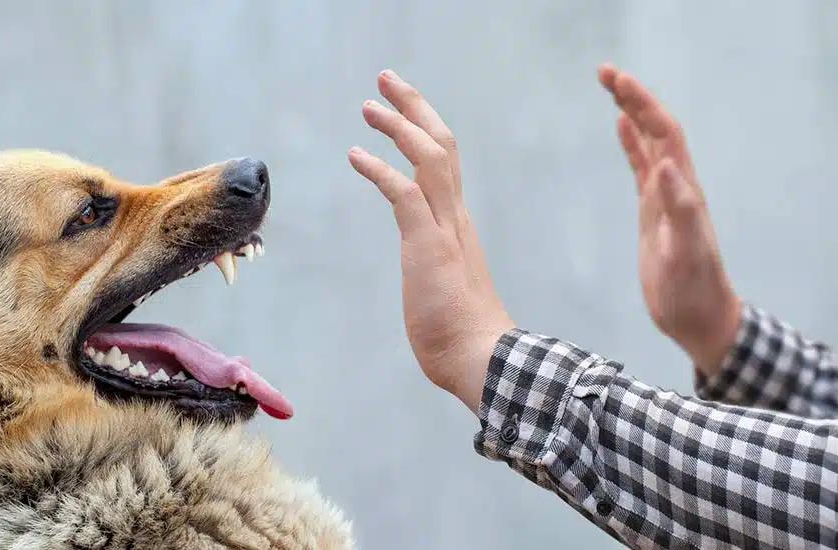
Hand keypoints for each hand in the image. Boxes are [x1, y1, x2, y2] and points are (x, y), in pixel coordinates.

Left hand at [348, 70, 513, 412]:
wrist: (482, 360)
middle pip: (441, 144)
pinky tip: (355, 154)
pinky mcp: (427, 246)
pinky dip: (379, 169)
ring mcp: (444, 230)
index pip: (445, 162)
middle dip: (414, 107)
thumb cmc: (462, 337)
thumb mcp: (443, 290)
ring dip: (399, 125)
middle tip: (387, 80)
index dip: (423, 128)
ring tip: (369, 105)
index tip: (402, 108)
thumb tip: (429, 281)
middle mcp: (455, 217)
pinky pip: (403, 194)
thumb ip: (436, 272)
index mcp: (457, 225)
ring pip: (429, 157)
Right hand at [597, 64, 741, 374]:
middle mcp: (677, 186)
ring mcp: (665, 197)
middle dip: (633, 97)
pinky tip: (621, 129)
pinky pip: (641, 168)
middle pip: (656, 129)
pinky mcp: (653, 212)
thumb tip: (665, 164)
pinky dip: (631, 144)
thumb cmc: (694, 290)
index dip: (642, 104)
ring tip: (610, 87)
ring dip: (632, 113)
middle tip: (604, 72)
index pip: (664, 133)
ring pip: (649, 143)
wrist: (699, 317)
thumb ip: (680, 208)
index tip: (616, 81)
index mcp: (684, 189)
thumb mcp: (686, 252)